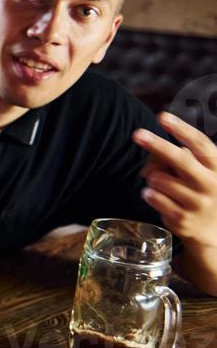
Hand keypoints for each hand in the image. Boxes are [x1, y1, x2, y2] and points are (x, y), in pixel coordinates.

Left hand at [135, 112, 216, 251]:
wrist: (213, 231)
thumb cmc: (202, 192)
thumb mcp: (199, 172)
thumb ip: (179, 158)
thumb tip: (152, 151)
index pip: (201, 144)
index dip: (182, 129)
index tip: (163, 116)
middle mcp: (211, 185)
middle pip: (181, 160)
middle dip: (158, 145)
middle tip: (137, 134)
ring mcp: (198, 204)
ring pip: (162, 181)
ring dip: (152, 177)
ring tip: (157, 181)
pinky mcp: (183, 220)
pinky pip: (155, 199)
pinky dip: (149, 193)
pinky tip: (152, 193)